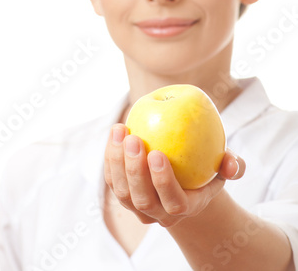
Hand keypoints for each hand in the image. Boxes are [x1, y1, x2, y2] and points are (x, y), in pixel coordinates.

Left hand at [104, 123, 244, 227]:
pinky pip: (112, 179)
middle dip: (134, 169)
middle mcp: (159, 213)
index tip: (157, 153)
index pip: (173, 201)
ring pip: (122, 192)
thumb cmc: (205, 168)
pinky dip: (110, 158)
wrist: (182, 181)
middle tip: (134, 139)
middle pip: (142, 199)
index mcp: (185, 207)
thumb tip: (232, 163)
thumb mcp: (221, 166)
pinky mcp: (123, 195)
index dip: (163, 181)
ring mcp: (138, 208)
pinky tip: (115, 133)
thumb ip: (233, 165)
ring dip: (117, 161)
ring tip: (120, 130)